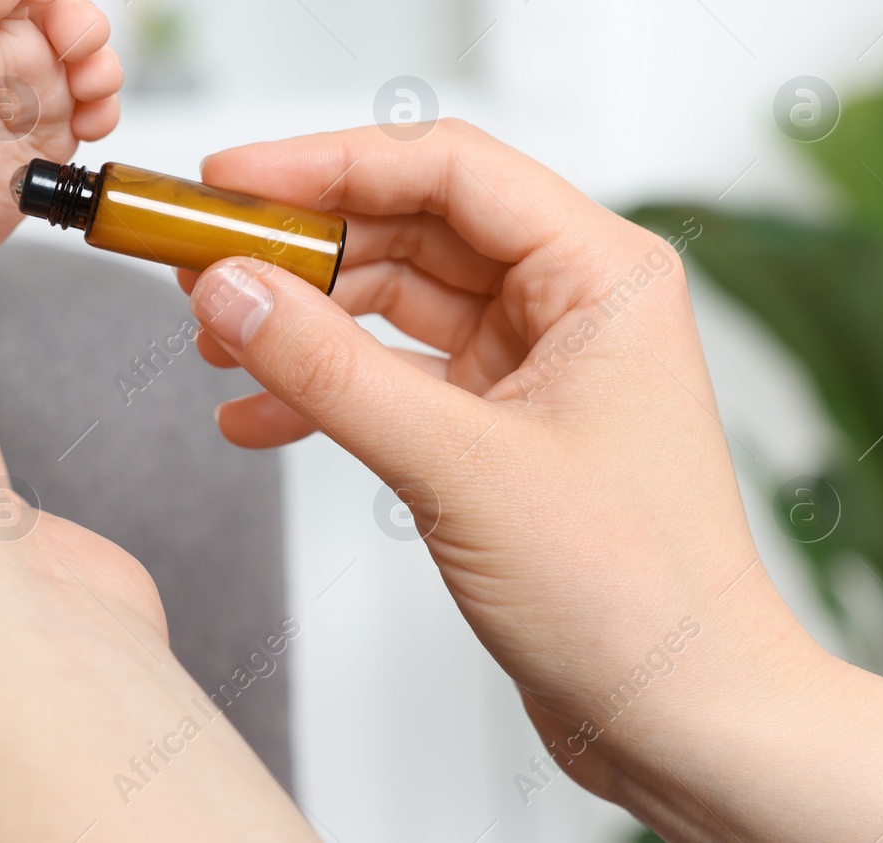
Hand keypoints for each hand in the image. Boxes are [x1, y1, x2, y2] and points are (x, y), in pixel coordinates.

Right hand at [180, 122, 882, 840]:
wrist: (681, 718)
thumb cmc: (635, 594)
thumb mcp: (458, 466)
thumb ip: (331, 370)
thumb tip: (232, 290)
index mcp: (599, 273)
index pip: (447, 171)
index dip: (327, 164)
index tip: (230, 180)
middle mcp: (569, 303)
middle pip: (409, 229)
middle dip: (300, 248)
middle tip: (201, 260)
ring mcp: (531, 366)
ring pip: (392, 302)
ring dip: (302, 321)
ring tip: (216, 343)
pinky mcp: (496, 426)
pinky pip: (393, 376)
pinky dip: (324, 391)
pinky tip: (256, 417)